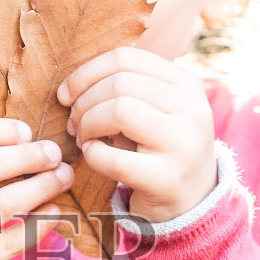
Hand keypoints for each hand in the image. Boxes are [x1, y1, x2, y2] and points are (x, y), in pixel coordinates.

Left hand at [57, 48, 216, 224]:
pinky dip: (92, 155)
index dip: (86, 73)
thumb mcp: (157, 110)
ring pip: (118, 110)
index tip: (67, 95)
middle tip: (75, 124)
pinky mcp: (166, 178)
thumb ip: (128, 87)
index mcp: (186, 84)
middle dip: (84, 103)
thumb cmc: (159, 149)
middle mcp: (192, 109)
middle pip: (118, 84)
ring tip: (84, 139)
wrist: (192, 201)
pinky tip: (95, 158)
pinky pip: (112, 157)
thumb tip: (73, 84)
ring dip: (87, 125)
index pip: (125, 58)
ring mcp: (182, 144)